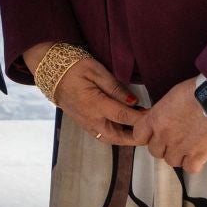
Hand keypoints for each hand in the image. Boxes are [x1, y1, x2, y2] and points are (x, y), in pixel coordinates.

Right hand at [22, 44, 142, 145]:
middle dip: (136, 137)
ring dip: (126, 138)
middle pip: (119, 137)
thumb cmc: (74, 68)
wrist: (50, 73)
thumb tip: (134, 102)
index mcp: (95, 104)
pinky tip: (124, 128)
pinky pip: (102, 136)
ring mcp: (86, 123)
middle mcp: (91, 119)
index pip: (124, 117)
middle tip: (150, 131)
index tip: (155, 117)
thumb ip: (116, 88)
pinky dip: (116, 135)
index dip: (142, 119)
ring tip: (140, 130)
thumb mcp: (96, 71)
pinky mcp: (83, 124)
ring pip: (111, 139)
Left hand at [133, 74, 206, 172]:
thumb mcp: (173, 97)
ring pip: (171, 161)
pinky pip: (189, 169)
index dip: (147, 137)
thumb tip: (162, 119)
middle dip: (164, 147)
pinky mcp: (197, 156)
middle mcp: (164, 135)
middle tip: (175, 141)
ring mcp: (180, 147)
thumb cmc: (199, 92)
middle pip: (155, 151)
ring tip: (189, 147)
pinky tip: (199, 155)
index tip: (154, 135)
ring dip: (179, 156)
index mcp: (156, 118)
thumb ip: (163, 112)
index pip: (139, 135)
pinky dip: (194, 164)